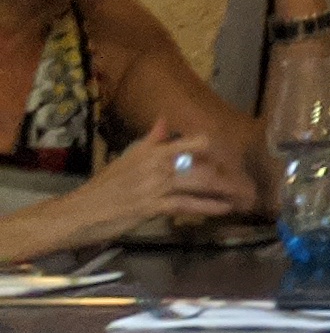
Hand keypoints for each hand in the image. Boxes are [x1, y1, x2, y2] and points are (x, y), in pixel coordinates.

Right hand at [75, 118, 257, 232]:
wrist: (79, 212)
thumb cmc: (104, 187)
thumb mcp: (128, 158)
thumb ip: (151, 141)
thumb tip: (164, 120)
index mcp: (153, 150)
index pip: (195, 140)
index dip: (218, 149)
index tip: (234, 157)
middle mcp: (158, 164)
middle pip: (204, 162)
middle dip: (229, 172)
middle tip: (248, 180)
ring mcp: (156, 185)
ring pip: (200, 182)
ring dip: (225, 189)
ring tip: (244, 194)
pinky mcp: (152, 206)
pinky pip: (187, 205)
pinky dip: (208, 207)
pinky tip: (224, 209)